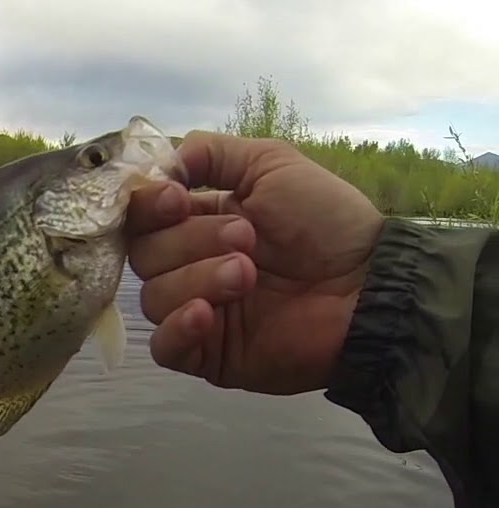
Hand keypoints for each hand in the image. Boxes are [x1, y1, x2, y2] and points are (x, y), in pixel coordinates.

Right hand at [124, 131, 385, 394]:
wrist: (369, 286)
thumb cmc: (326, 222)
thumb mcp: (271, 164)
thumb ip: (211, 152)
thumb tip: (158, 167)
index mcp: (196, 220)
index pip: (139, 216)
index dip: (148, 206)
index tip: (178, 199)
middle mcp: (189, 264)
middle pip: (143, 254)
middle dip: (189, 240)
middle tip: (246, 238)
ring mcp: (196, 310)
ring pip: (152, 297)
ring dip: (197, 278)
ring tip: (248, 275)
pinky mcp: (206, 354)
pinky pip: (163, 347)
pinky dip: (177, 328)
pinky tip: (207, 314)